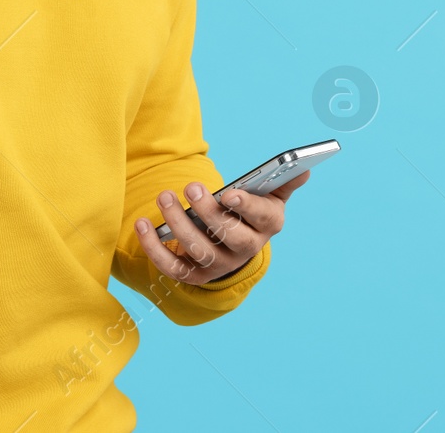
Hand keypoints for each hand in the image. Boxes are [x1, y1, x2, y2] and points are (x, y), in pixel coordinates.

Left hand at [134, 170, 309, 285]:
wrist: (233, 247)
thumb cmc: (250, 213)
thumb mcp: (269, 198)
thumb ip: (282, 183)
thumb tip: (302, 168)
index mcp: (266, 226)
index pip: (260, 220)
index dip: (246, 207)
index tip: (228, 193)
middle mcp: (245, 250)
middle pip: (229, 237)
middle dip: (208, 214)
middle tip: (190, 188)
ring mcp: (219, 265)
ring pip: (200, 251)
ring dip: (179, 224)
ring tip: (164, 197)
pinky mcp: (195, 275)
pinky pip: (173, 267)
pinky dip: (155, 248)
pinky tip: (142, 224)